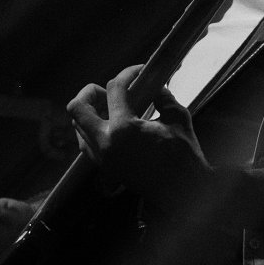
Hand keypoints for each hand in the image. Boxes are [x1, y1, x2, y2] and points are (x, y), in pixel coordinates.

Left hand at [67, 64, 210, 216]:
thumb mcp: (178, 118)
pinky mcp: (106, 170)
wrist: (185, 193)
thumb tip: (155, 85)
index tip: (139, 71)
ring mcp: (103, 159)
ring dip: (90, 113)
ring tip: (110, 108)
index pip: (115, 88)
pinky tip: (112, 128)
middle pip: (77, 108)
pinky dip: (93, 132)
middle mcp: (106, 144)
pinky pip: (87, 145)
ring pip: (78, 128)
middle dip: (89, 92)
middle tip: (108, 92)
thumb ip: (162, 97)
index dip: (127, 73)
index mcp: (124, 129)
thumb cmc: (185, 156)